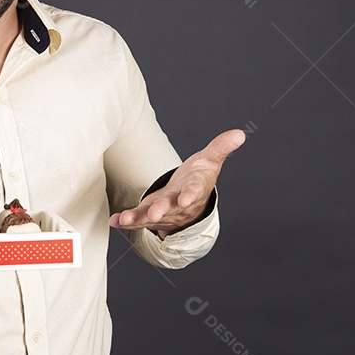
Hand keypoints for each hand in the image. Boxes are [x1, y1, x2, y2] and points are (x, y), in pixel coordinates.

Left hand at [109, 129, 244, 237]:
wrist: (189, 200)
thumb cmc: (198, 177)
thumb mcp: (209, 160)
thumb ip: (220, 147)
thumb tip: (239, 133)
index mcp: (194, 189)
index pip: (194, 192)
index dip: (190, 196)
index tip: (186, 199)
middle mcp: (178, 204)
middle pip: (170, 208)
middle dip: (162, 210)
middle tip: (155, 214)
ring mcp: (163, 211)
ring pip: (151, 217)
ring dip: (138, 219)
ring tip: (126, 220)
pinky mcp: (149, 213)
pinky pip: (137, 218)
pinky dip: (126, 220)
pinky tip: (115, 220)